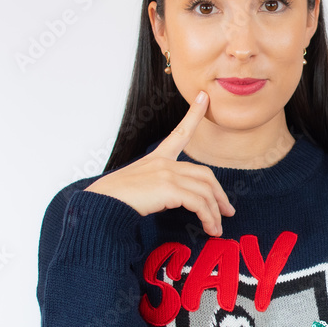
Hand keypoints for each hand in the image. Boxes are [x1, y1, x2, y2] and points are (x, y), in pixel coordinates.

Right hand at [85, 90, 234, 235]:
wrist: (99, 207)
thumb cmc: (114, 201)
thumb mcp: (138, 187)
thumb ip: (158, 188)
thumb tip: (176, 203)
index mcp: (156, 159)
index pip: (180, 132)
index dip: (194, 114)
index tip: (204, 97)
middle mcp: (164, 163)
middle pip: (205, 174)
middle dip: (219, 194)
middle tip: (227, 211)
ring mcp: (167, 174)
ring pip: (205, 191)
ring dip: (215, 212)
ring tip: (216, 229)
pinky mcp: (168, 188)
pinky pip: (199, 203)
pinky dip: (209, 217)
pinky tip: (210, 229)